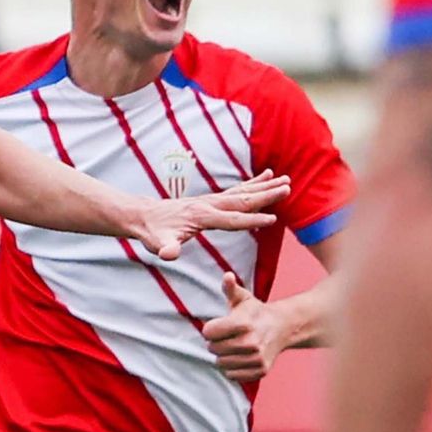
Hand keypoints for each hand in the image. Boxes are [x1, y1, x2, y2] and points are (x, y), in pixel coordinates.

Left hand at [135, 171, 289, 260]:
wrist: (143, 215)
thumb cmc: (152, 232)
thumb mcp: (156, 243)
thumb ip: (165, 248)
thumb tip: (169, 254)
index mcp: (201, 216)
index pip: (231, 220)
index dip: (251, 221)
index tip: (273, 220)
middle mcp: (209, 204)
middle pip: (242, 199)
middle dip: (265, 194)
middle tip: (287, 187)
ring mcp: (210, 200)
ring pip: (242, 192)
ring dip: (264, 185)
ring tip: (285, 179)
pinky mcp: (210, 200)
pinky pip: (236, 191)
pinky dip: (252, 184)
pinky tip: (265, 177)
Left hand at [202, 273, 286, 381]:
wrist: (283, 327)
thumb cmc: (256, 312)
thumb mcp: (243, 298)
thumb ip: (230, 288)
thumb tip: (227, 276)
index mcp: (243, 324)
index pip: (208, 333)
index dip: (210, 329)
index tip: (219, 325)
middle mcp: (251, 342)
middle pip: (213, 349)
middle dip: (215, 342)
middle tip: (227, 336)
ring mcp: (257, 358)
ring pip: (221, 363)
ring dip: (223, 356)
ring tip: (234, 346)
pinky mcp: (261, 370)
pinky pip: (232, 375)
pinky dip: (232, 368)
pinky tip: (240, 357)